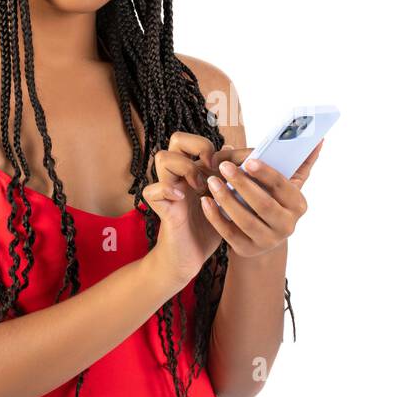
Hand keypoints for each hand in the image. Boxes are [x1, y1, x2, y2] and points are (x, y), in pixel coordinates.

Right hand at [142, 132, 227, 284]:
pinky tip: (182, 198)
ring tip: (201, 186)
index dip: (214, 145)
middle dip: (198, 146)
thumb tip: (244, 158)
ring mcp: (168, 190)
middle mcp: (179, 176)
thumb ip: (232, 181)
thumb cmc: (209, 228)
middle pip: (177, 139)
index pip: (197, 141)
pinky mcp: (161, 207)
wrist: (190, 257)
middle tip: (213, 166)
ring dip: (185, 167)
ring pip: (162, 157)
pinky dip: (167, 190)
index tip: (234, 162)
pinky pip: (151, 190)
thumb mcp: (226, 202)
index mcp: (194, 171)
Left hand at [199, 139, 323, 257]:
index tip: (249, 160)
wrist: (263, 236)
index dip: (266, 174)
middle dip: (243, 184)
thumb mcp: (288, 185)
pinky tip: (205, 201)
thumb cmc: (274, 200)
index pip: (283, 187)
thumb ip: (302, 163)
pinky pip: (229, 233)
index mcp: (298, 205)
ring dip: (226, 199)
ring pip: (245, 220)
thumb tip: (319, 140)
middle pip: (264, 204)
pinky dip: (215, 217)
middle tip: (224, 166)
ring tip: (212, 181)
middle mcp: (287, 225)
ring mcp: (268, 240)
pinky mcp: (247, 249)